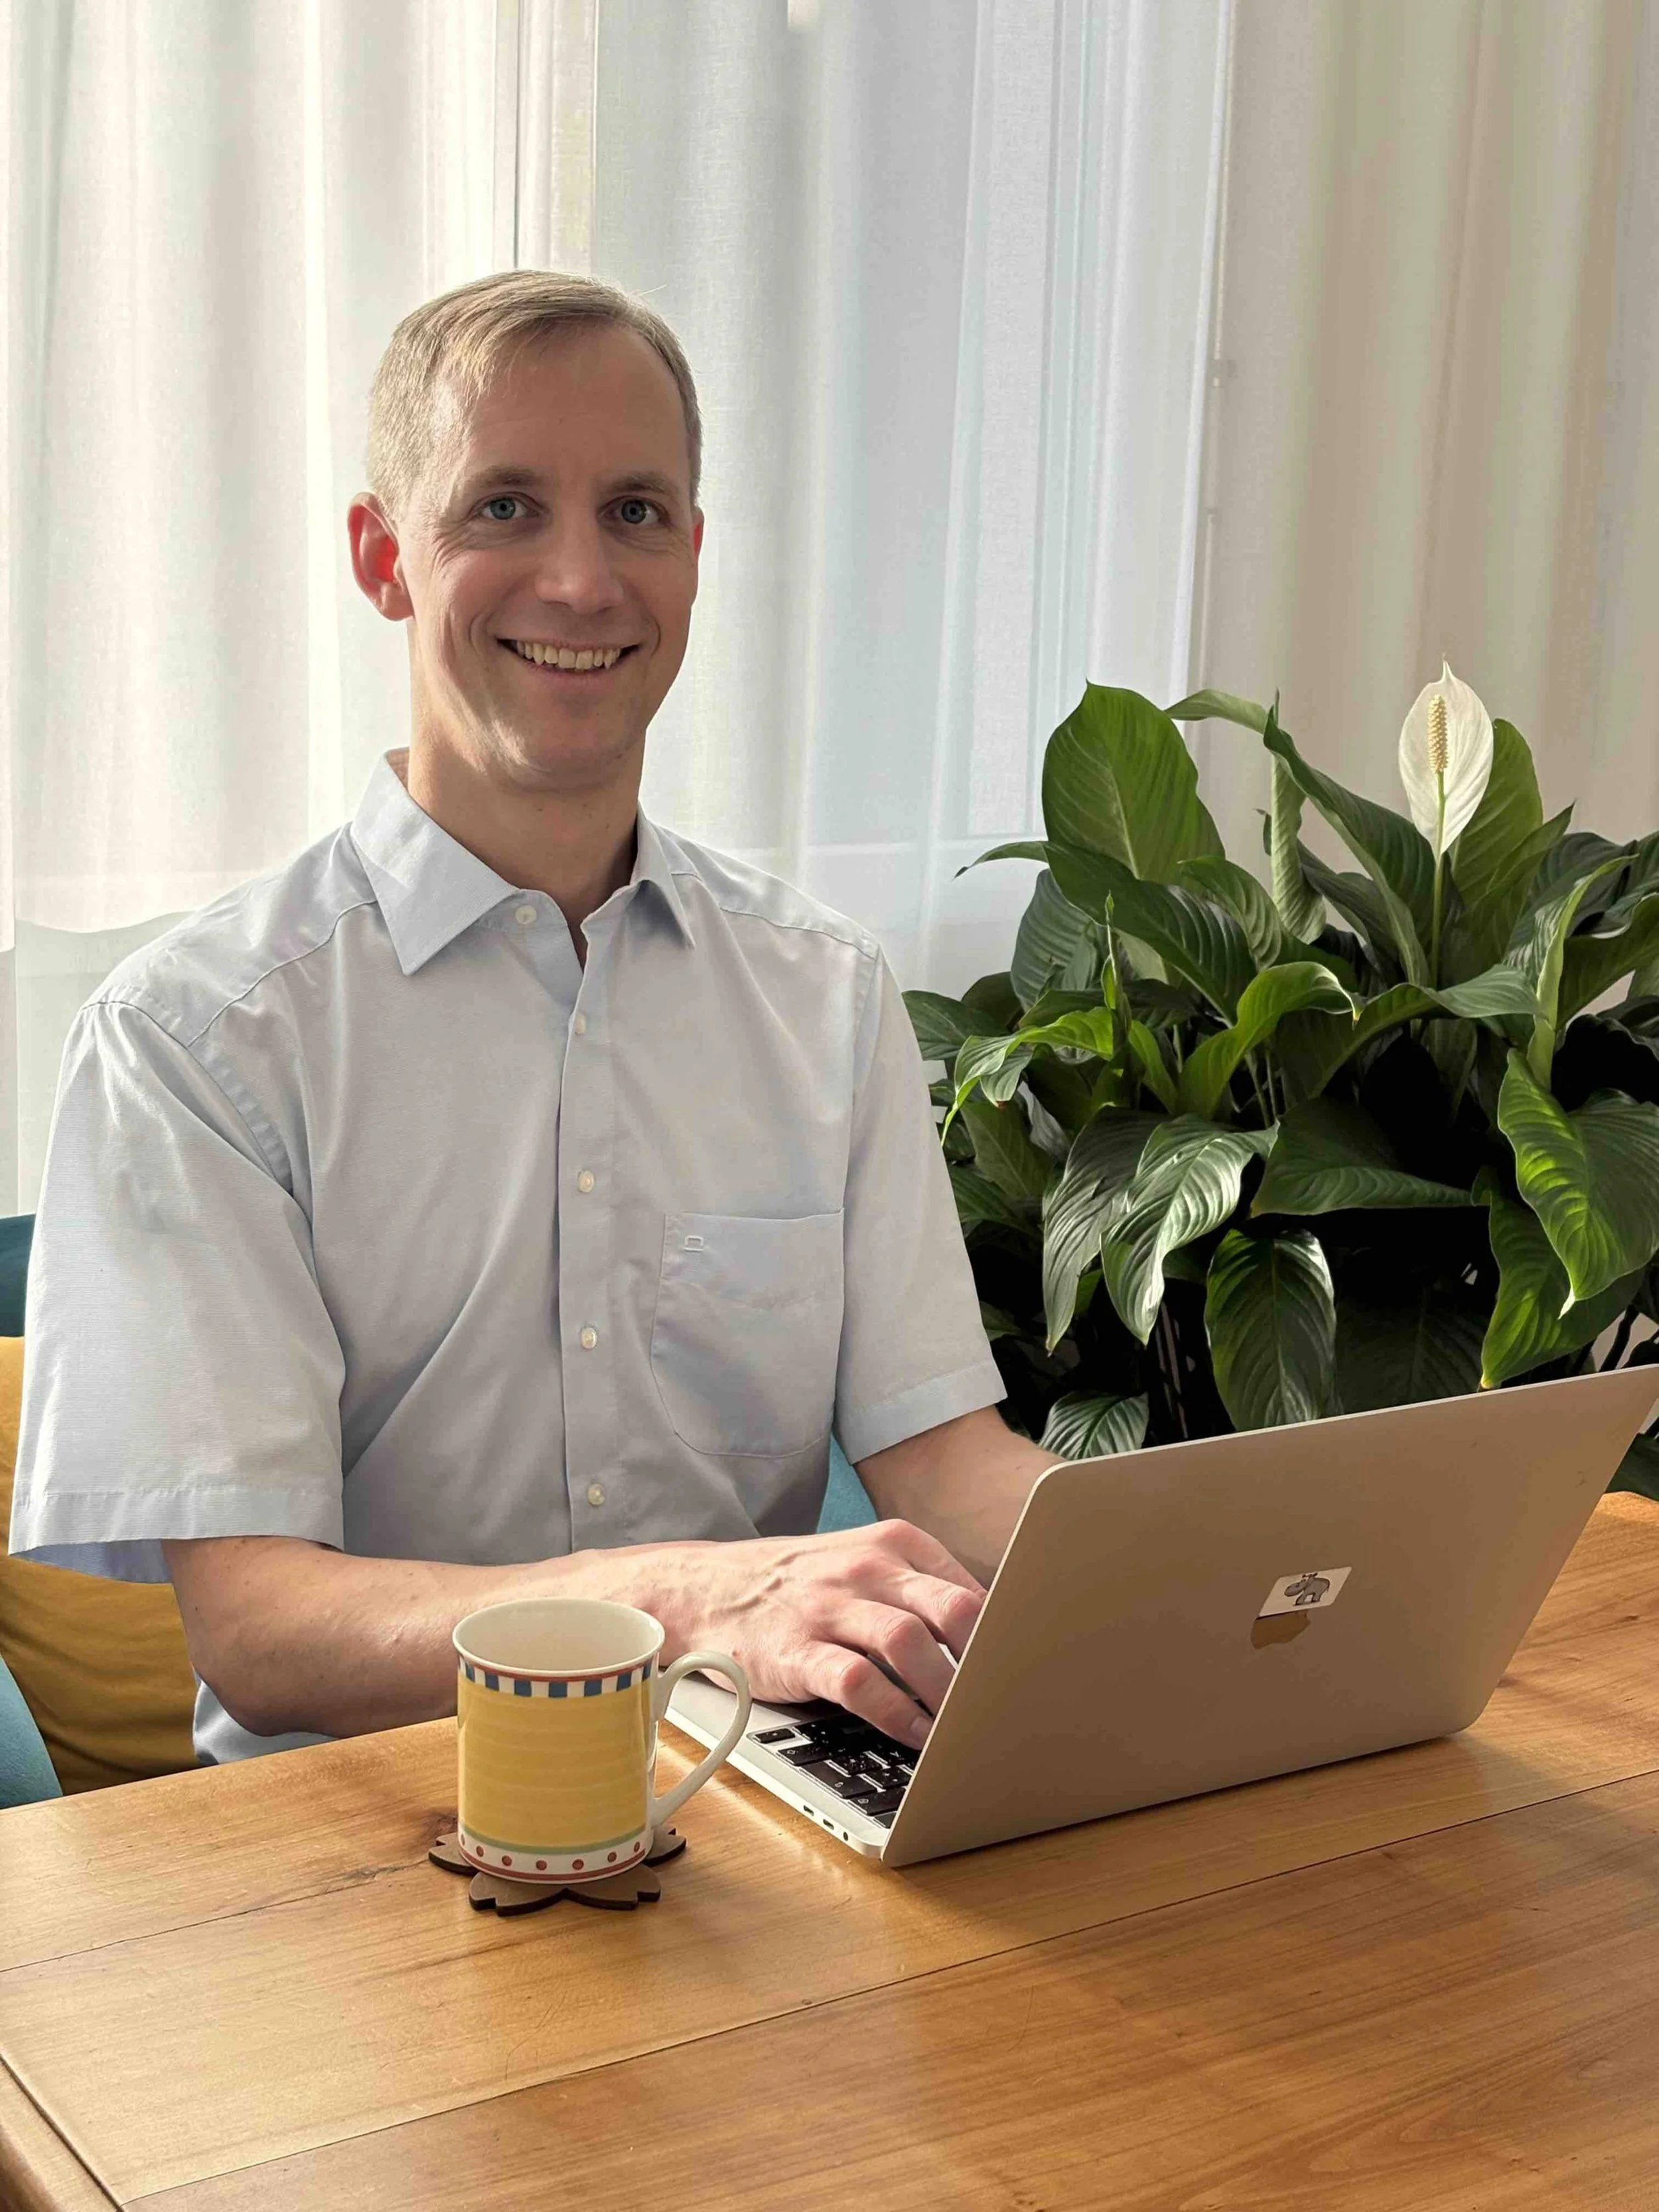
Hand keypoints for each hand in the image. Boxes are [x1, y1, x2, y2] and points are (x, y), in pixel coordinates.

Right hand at [637, 1520, 986, 1747]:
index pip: (970, 1587)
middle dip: (988, 1659)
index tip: (1026, 1675)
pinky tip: (916, 1736)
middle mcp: (867, 1568)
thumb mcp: (864, 1565)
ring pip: (911, 1642)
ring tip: (967, 1727)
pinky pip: (860, 1683)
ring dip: (947, 1692)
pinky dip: (897, 1714)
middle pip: (953, 1608)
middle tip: (1007, 1701)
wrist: (706, 1588)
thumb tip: (996, 1638)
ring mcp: (830, 1607)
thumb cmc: (800, 1585)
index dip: (1005, 1637)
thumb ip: (922, 1590)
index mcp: (894, 1543)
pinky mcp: (798, 1650)